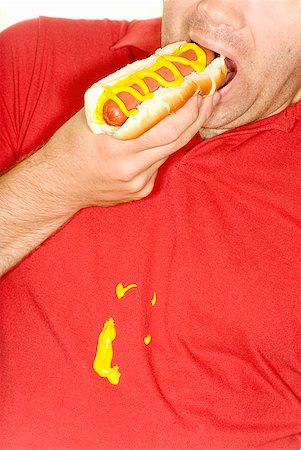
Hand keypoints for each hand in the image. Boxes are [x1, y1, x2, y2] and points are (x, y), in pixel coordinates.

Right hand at [46, 92, 219, 209]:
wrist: (58, 185)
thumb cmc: (70, 146)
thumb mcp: (91, 116)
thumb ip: (123, 102)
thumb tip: (153, 81)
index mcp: (116, 144)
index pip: (166, 124)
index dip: (188, 106)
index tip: (199, 88)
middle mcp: (129, 167)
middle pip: (177, 139)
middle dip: (197, 116)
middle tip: (208, 97)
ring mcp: (137, 182)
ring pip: (170, 152)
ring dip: (182, 131)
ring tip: (192, 112)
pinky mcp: (140, 192)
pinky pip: (159, 165)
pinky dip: (161, 150)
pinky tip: (156, 141)